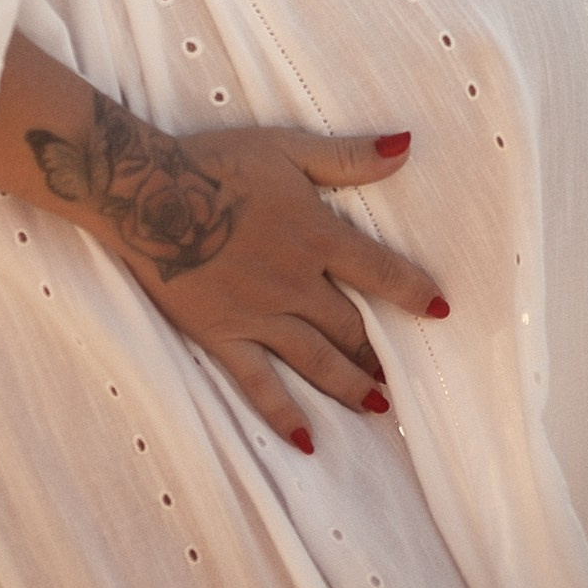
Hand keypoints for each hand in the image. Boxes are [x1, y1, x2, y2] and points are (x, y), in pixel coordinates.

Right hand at [27, 99, 448, 448]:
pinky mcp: (222, 337)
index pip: (381, 272)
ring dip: (350, 386)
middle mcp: (296, 284)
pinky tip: (308, 440)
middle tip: (404, 378)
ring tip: (377, 406)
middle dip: (378, 353)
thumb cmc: (218, 161)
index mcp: (317, 236)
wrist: (146, 191)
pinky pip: (259, 384)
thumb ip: (349, 157)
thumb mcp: (288, 147)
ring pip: (317, 361)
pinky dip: (284, 414)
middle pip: (350, 327)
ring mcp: (259, 316)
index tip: (442, 311)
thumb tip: (406, 147)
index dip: (414, 292)